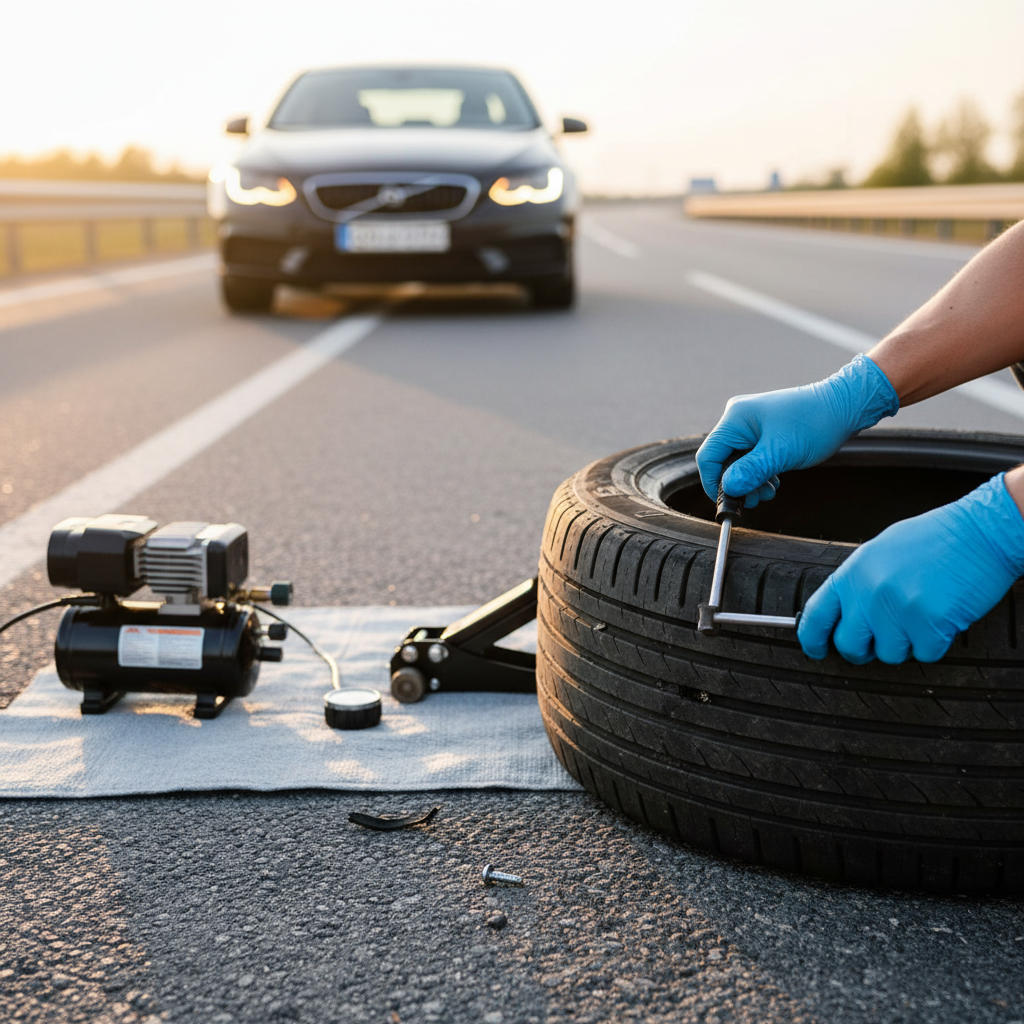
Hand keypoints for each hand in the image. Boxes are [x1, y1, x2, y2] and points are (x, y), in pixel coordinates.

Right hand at [695, 354, 898, 506]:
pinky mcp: (763, 432)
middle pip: (722, 460)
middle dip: (737, 484)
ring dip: (749, 481)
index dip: (714, 483)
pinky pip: (750, 458)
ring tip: (769, 492)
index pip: (708, 456)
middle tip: (756, 500)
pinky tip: (773, 482)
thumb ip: (751, 472)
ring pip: (736, 462)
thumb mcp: (781, 452)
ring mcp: (750, 425)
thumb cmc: (815, 423)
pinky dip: (758, 473)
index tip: (729, 503)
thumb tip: (728, 489)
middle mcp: (738, 419)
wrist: (845, 405)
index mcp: (735, 418)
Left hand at [798, 473, 1023, 663]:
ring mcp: (897, 610)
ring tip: (920, 614)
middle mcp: (869, 593)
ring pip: (889, 654)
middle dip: (865, 648)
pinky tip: (940, 616)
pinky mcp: (928, 625)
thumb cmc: (933, 541)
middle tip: (884, 635)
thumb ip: (857, 585)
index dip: (811, 639)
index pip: (816, 615)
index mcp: (852, 573)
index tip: (816, 650)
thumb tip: (844, 615)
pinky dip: (935, 643)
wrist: (979, 533)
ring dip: (906, 643)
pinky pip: (924, 654)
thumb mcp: (878, 554)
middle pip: (849, 645)